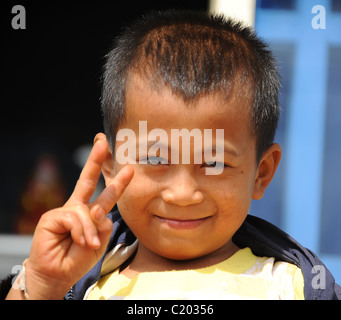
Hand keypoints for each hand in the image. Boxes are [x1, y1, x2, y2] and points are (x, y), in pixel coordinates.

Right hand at [19, 139, 132, 298]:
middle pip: (87, 179)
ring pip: (87, 211)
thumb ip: (102, 222)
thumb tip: (96, 210)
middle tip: (102, 141)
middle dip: (95, 159)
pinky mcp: (52, 216)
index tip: (126, 166)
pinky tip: (78, 242)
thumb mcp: (100, 239)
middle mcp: (78, 207)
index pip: (104, 191)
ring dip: (91, 232)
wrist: (58, 274)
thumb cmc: (79, 257)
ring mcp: (65, 210)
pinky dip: (81, 233)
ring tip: (88, 245)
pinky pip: (76, 219)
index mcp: (90, 211)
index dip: (115, 179)